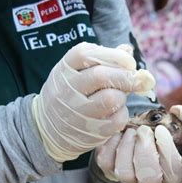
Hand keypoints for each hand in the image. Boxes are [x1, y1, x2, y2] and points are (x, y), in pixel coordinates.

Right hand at [32, 42, 154, 162]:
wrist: (48, 129)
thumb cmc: (70, 93)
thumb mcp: (76, 72)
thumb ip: (102, 59)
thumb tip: (128, 50)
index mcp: (64, 69)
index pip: (86, 54)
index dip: (114, 55)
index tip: (129, 62)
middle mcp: (66, 90)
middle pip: (101, 76)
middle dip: (125, 76)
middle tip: (133, 79)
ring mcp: (76, 113)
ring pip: (111, 99)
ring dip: (123, 96)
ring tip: (120, 96)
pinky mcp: (90, 132)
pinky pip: (116, 120)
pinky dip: (122, 114)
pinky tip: (116, 112)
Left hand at [95, 105, 181, 182]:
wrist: (140, 134)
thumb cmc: (162, 131)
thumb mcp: (176, 124)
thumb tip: (179, 112)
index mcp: (174, 171)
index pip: (174, 171)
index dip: (168, 152)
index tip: (161, 130)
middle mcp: (153, 180)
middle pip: (149, 178)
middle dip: (145, 150)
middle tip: (143, 130)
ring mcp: (130, 178)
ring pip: (126, 174)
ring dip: (127, 148)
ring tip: (131, 131)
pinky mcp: (111, 170)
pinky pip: (107, 162)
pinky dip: (112, 144)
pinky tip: (119, 133)